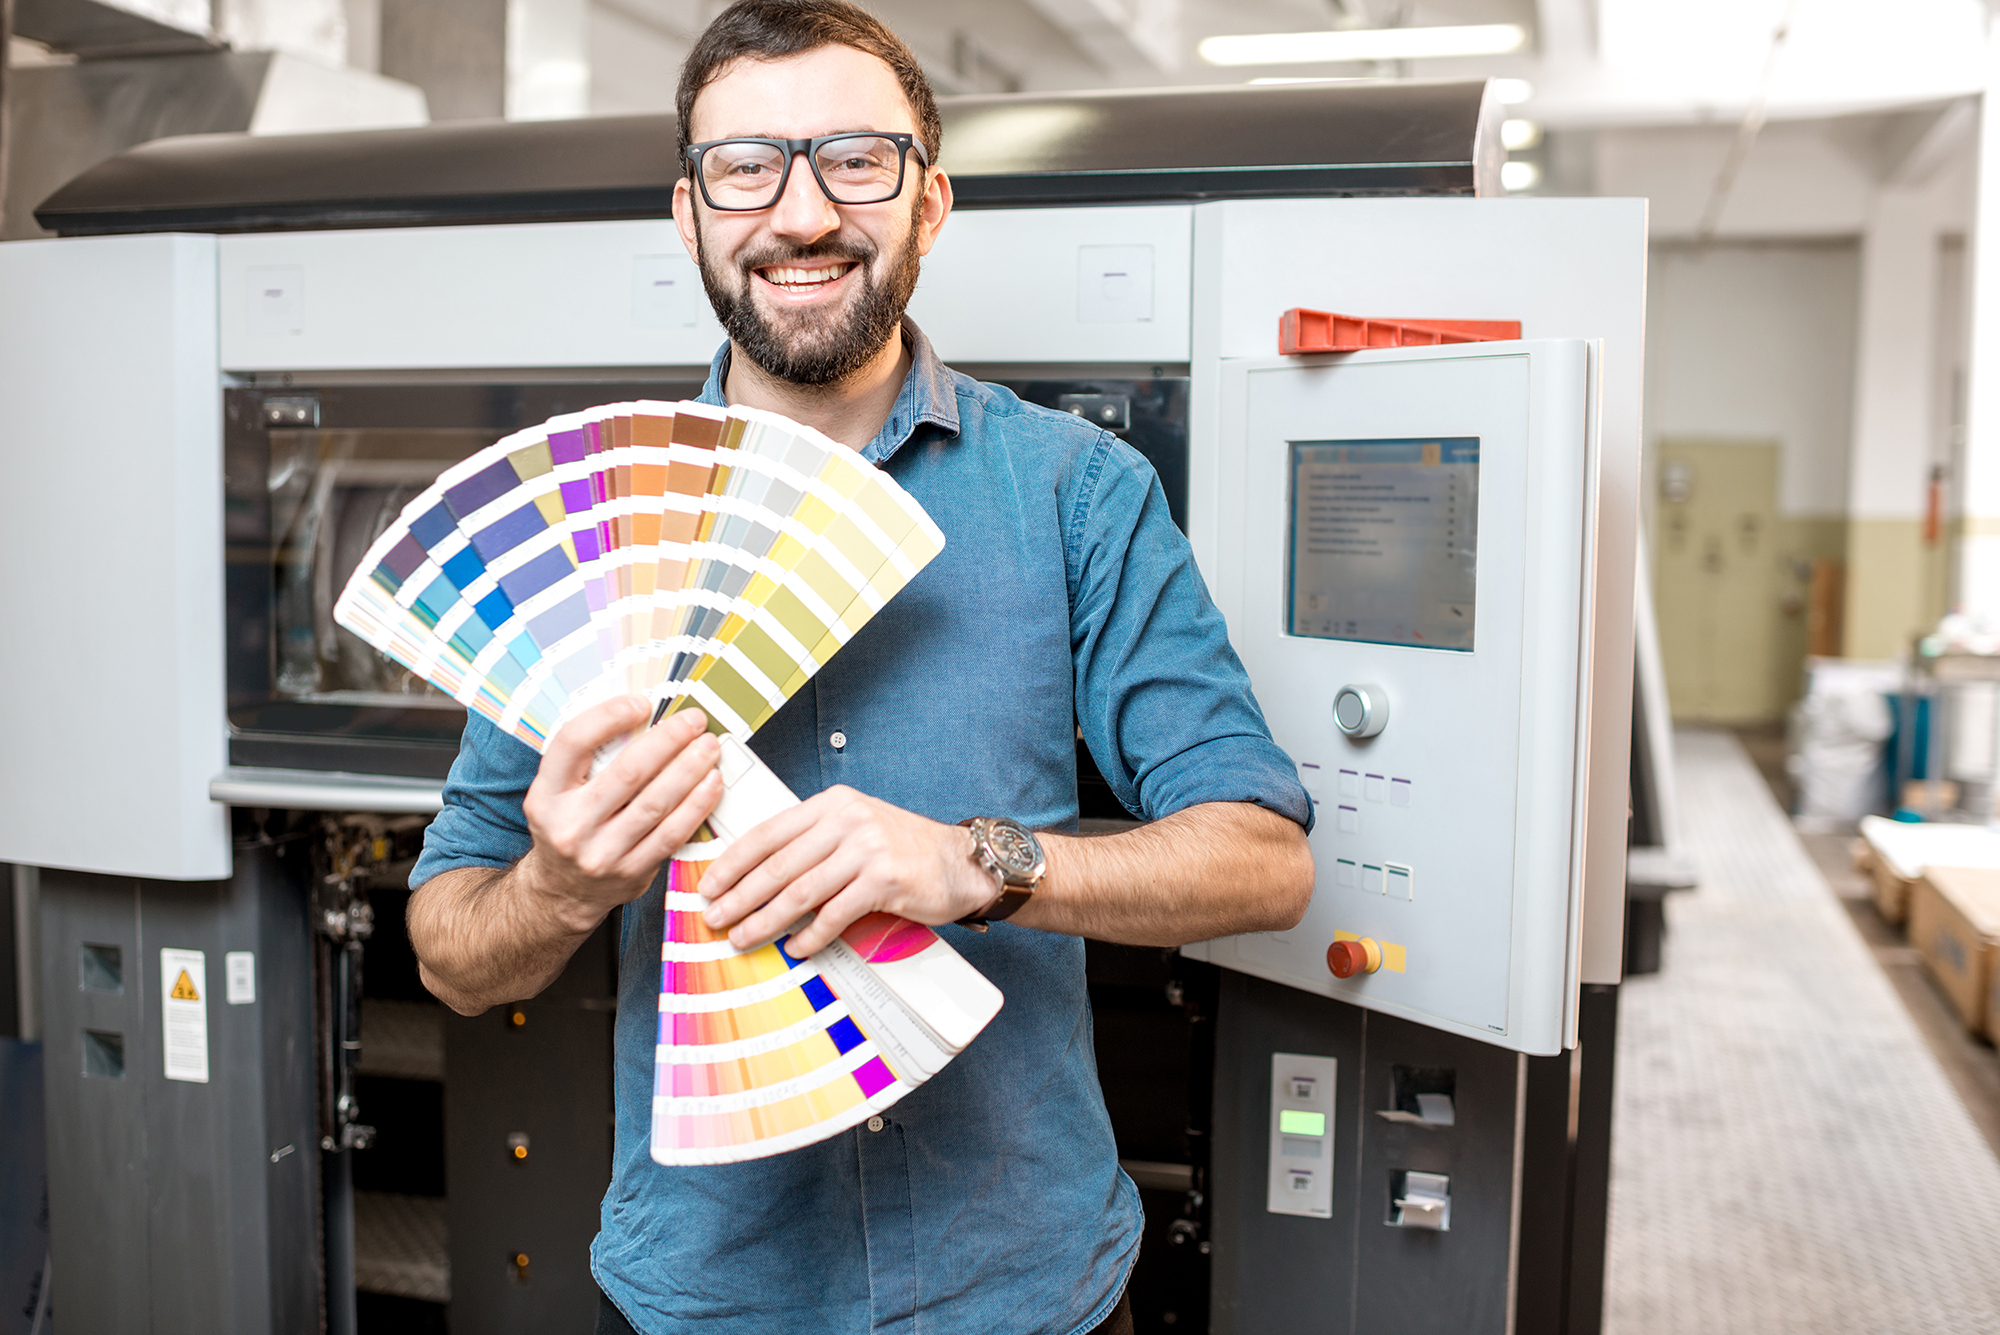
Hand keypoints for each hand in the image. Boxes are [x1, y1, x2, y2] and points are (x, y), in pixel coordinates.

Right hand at [517, 697, 723, 933]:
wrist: (563, 891)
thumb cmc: (570, 825)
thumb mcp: (559, 792)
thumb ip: (590, 758)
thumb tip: (644, 713)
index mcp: (546, 794)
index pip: (573, 743)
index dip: (609, 716)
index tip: (643, 702)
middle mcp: (570, 825)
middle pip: (627, 773)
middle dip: (667, 741)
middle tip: (694, 720)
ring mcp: (601, 853)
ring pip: (655, 804)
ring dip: (689, 770)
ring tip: (709, 747)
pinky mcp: (631, 873)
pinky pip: (671, 834)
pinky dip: (696, 806)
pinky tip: (712, 783)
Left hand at [697, 786, 998, 953]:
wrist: (960, 863)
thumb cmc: (902, 850)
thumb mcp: (855, 829)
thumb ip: (814, 842)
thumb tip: (758, 875)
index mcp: (832, 805)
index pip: (768, 833)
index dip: (733, 862)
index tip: (709, 885)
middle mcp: (848, 820)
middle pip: (779, 865)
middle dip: (740, 896)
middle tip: (715, 918)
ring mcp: (867, 849)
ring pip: (801, 891)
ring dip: (766, 920)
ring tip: (744, 937)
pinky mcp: (885, 880)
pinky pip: (835, 913)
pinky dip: (811, 935)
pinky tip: (796, 948)